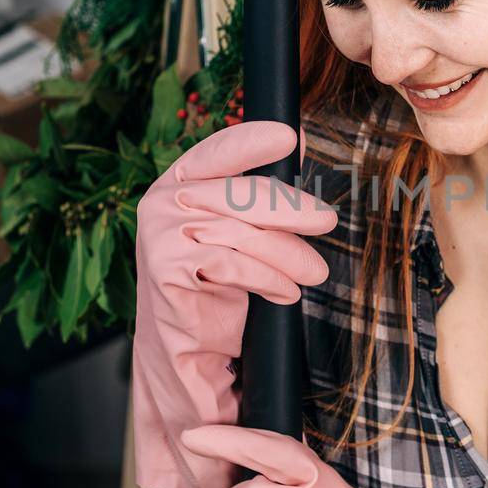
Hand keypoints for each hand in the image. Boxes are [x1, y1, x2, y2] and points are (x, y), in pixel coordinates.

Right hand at [131, 121, 337, 487]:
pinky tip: (284, 293)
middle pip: (240, 192)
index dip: (253, 140)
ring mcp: (160, 234)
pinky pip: (232, 262)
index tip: (289, 135)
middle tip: (328, 221)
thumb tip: (297, 141)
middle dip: (292, 207)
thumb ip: (262, 189)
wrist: (188, 353)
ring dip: (288, 254)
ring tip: (312, 274)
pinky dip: (267, 278)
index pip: (218, 150)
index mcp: (181, 181)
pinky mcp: (165, 269)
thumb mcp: (246, 231)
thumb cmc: (219, 287)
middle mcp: (163, 201)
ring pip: (242, 230)